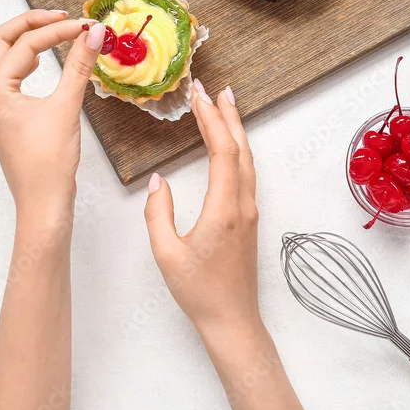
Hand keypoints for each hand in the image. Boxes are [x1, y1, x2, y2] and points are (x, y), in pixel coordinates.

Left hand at [0, 9, 104, 227]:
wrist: (42, 202)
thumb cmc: (49, 162)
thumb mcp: (67, 107)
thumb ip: (79, 66)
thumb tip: (94, 33)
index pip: (25, 45)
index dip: (57, 31)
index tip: (87, 27)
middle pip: (1, 41)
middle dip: (31, 24)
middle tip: (62, 17)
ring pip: (2, 57)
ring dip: (27, 41)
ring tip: (56, 33)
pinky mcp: (3, 115)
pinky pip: (8, 76)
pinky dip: (25, 61)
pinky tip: (42, 61)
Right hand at [143, 80, 259, 333]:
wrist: (232, 321)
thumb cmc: (199, 292)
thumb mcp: (166, 253)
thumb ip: (159, 214)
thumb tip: (159, 182)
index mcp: (224, 209)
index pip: (222, 152)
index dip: (212, 120)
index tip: (199, 96)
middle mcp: (243, 206)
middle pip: (241, 149)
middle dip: (227, 116)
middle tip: (214, 89)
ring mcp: (249, 212)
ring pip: (248, 160)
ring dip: (236, 130)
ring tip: (225, 106)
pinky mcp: (248, 219)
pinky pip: (247, 174)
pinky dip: (238, 150)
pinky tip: (230, 145)